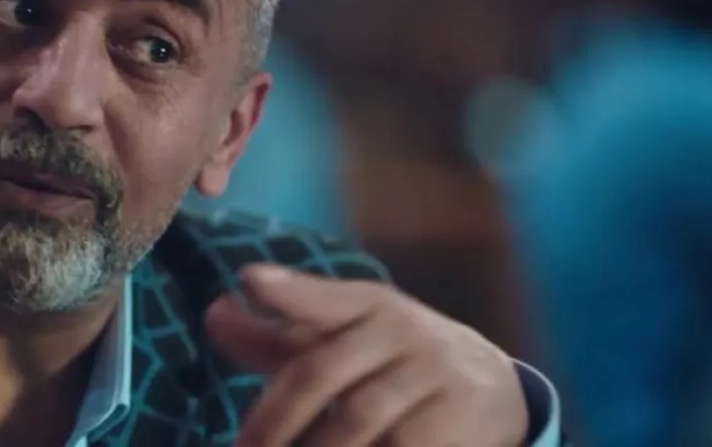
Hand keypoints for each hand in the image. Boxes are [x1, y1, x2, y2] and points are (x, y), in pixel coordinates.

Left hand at [204, 264, 527, 446]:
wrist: (497, 392)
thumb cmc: (394, 363)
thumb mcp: (346, 339)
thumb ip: (278, 334)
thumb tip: (214, 314)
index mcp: (371, 305)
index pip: (324, 297)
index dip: (288, 291)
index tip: (250, 280)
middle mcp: (404, 331)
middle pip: (322, 371)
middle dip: (274, 417)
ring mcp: (436, 377)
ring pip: (356, 420)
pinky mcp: (457, 424)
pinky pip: (399, 446)